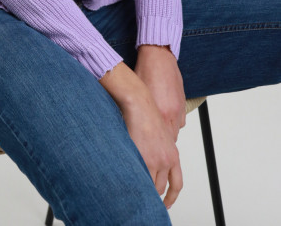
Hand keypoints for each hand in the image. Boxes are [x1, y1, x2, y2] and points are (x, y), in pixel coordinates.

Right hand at [120, 83, 182, 209]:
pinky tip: (128, 181)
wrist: (140, 102)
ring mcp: (155, 160)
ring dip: (143, 189)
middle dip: (153, 194)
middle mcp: (167, 159)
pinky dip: (135, 181)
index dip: (172, 196)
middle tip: (145, 197)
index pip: (176, 183)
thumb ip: (163, 147)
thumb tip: (157, 154)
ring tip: (133, 189)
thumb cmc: (148, 112)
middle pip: (161, 187)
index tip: (167, 202)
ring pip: (150, 185)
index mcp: (173, 154)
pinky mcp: (143, 157)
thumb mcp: (162, 133)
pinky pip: (139, 177)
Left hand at [135, 44, 186, 142]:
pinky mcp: (182, 101)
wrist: (158, 56)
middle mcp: (170, 112)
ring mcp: (178, 108)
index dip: (153, 146)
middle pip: (169, 139)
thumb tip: (135, 128)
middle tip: (151, 142)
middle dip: (160, 143)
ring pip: (175, 130)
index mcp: (158, 112)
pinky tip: (164, 116)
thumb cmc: (145, 72)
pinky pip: (180, 120)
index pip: (159, 140)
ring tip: (156, 129)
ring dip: (167, 132)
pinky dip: (173, 122)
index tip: (147, 149)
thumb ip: (139, 114)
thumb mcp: (137, 94)